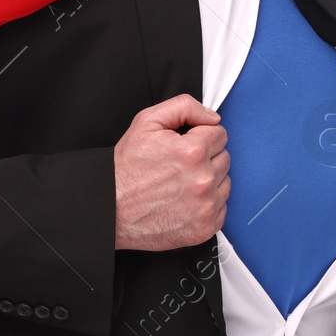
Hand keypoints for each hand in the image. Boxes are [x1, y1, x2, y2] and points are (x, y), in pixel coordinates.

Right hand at [113, 94, 229, 251]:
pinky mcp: (204, 228)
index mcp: (192, 152)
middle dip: (206, 156)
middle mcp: (202, 180)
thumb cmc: (126, 169)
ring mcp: (205, 207)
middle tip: (180, 164)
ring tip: (182, 182)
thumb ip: (184, 107)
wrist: (110, 208)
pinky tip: (186, 200)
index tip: (187, 143)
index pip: (220, 134)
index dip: (202, 135)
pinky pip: (222, 207)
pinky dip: (208, 203)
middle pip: (224, 157)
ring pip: (225, 182)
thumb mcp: (146, 122)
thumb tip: (212, 116)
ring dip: (209, 179)